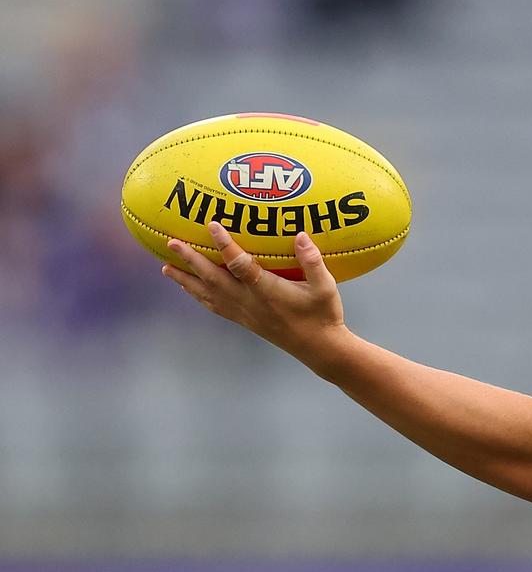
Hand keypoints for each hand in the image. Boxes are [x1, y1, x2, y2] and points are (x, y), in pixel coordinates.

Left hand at [162, 222, 348, 367]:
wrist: (319, 348)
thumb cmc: (324, 315)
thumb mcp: (326, 287)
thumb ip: (313, 261)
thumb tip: (300, 235)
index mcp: (267, 291)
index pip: (240, 265)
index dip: (224, 244)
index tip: (211, 224)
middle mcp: (249, 302)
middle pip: (212, 278)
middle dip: (190, 260)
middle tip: (171, 243)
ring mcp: (244, 313)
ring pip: (208, 294)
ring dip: (185, 280)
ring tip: (166, 267)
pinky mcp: (244, 320)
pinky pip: (214, 305)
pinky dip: (197, 295)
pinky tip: (189, 288)